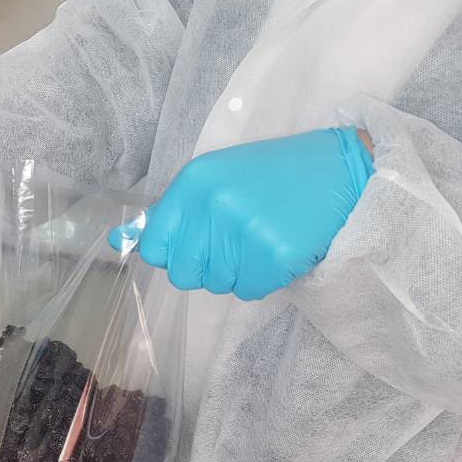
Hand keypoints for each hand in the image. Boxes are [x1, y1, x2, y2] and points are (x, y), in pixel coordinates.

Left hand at [111, 127, 374, 299]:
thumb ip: (172, 213)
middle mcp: (214, 205)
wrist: (344, 170)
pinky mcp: (274, 255)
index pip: (155, 245)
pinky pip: (249, 290)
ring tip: (264, 237)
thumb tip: (117, 242)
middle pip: (184, 273)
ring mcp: (244, 230)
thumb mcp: (218, 179)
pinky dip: (264, 278)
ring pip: (218, 284)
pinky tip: (281, 248)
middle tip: (239, 240)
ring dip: (240, 271)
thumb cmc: (276, 176)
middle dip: (208, 267)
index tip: (197, 245)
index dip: (174, 253)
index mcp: (195, 182)